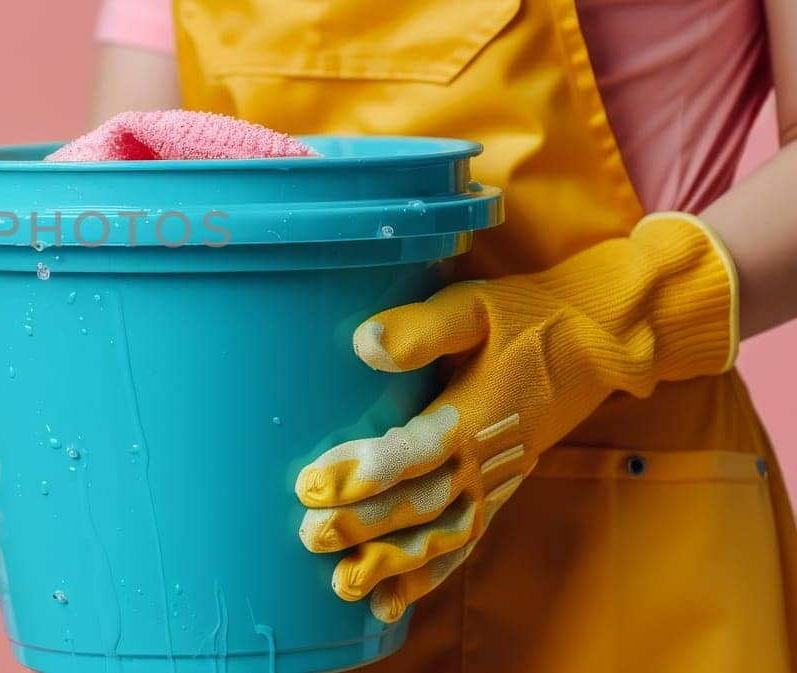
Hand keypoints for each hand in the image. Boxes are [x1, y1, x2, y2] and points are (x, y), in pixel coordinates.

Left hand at [295, 213, 737, 622]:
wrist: (599, 339)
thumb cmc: (530, 314)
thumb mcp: (477, 305)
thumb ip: (423, 327)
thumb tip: (363, 343)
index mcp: (477, 413)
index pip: (416, 451)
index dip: (367, 471)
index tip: (315, 484)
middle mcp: (487, 459)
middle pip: (422, 504)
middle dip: (364, 525)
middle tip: (309, 535)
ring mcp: (496, 482)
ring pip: (442, 537)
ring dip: (393, 564)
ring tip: (342, 586)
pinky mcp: (498, 492)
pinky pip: (464, 544)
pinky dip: (428, 577)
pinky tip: (389, 603)